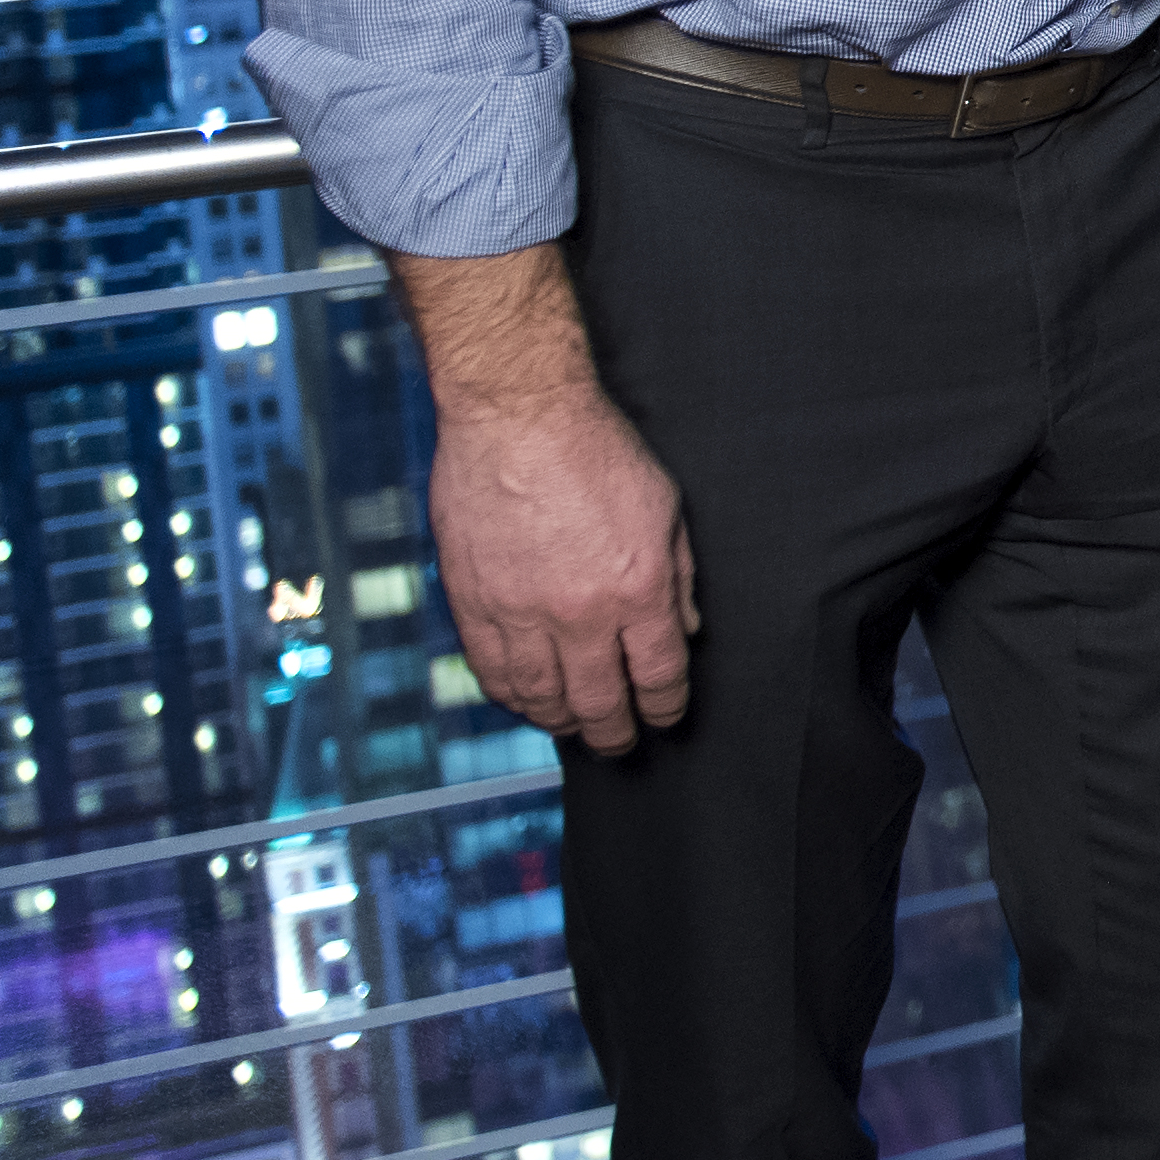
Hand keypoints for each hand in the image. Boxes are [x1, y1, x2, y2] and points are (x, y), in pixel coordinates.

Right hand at [393, 245, 701, 749]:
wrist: (517, 416)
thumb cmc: (596, 451)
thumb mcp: (666, 508)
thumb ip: (679, 577)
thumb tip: (686, 631)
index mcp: (637, 590)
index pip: (658, 675)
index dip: (666, 706)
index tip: (667, 717)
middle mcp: (579, 613)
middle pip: (599, 701)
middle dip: (615, 731)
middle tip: (621, 743)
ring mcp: (520, 613)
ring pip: (541, 698)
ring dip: (561, 722)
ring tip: (575, 728)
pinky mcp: (473, 603)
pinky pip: (492, 671)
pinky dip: (512, 697)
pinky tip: (526, 701)